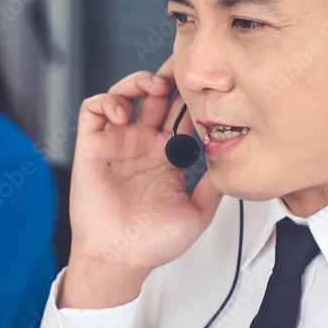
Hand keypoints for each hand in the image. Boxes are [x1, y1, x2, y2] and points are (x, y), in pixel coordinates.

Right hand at [62, 57, 222, 308]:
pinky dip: (107, 100)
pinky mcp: (92, 145)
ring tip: (155, 86)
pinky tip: (124, 112)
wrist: (121, 258)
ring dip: (139, 81)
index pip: (180, 114)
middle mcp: (141, 144)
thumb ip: (215, 183)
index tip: (209, 90)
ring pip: (125, 94)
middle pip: (156, 96)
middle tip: (184, 69)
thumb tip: (235, 160)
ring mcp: (116, 142)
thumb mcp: (199, 211)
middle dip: (170, 78)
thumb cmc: (152, 243)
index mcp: (166, 156)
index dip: (193, 98)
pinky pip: (93, 110)